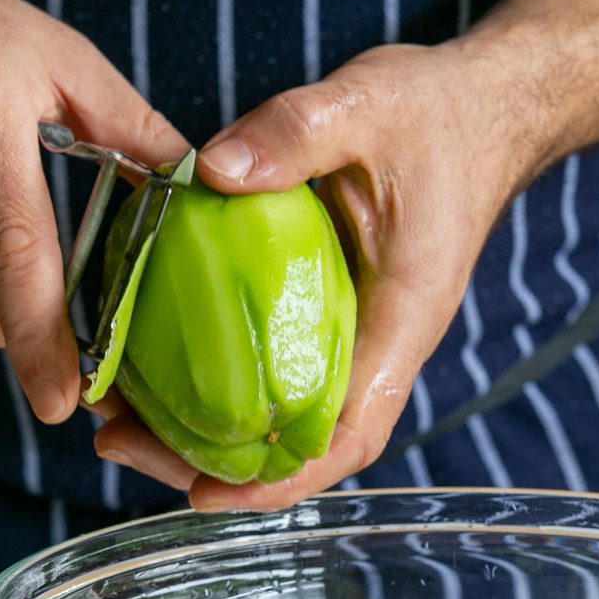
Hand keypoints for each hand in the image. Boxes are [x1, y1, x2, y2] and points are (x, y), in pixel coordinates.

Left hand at [93, 40, 541, 505]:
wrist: (480, 110)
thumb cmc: (438, 115)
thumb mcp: (366, 105)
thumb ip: (294, 134)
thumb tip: (209, 171)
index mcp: (400, 319)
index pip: (347, 432)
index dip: (281, 477)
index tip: (207, 493)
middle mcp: (377, 345)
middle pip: (299, 444)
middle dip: (213, 465)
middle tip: (120, 442)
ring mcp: (351, 335)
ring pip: (280, 416)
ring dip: (202, 431)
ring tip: (118, 418)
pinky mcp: (326, 313)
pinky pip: (271, 369)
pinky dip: (214, 382)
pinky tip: (152, 368)